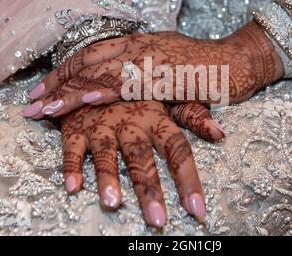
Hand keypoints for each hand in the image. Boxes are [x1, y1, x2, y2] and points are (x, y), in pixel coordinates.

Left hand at [23, 21, 283, 118]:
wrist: (240, 61)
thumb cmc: (204, 69)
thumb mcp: (167, 68)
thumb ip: (141, 76)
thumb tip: (118, 87)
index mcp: (137, 43)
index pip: (91, 55)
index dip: (64, 73)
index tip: (43, 91)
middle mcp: (139, 46)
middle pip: (88, 61)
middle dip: (57, 83)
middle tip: (32, 104)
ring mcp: (150, 58)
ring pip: (101, 71)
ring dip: (70, 91)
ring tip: (44, 109)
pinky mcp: (165, 74)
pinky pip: (128, 83)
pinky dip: (103, 91)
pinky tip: (82, 100)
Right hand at [61, 101, 223, 227]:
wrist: (98, 72)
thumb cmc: (138, 92)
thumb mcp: (168, 98)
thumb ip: (193, 115)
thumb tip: (221, 133)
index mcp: (156, 116)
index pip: (177, 148)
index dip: (188, 178)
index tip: (197, 210)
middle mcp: (130, 121)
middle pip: (141, 156)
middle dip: (149, 188)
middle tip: (157, 220)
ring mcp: (101, 123)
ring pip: (105, 151)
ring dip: (107, 177)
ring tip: (112, 203)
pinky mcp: (75, 125)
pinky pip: (70, 146)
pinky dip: (70, 166)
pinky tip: (72, 187)